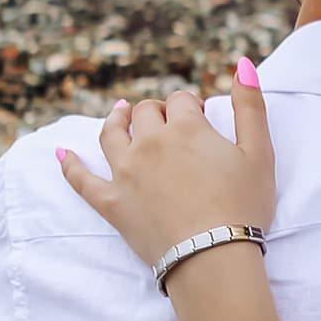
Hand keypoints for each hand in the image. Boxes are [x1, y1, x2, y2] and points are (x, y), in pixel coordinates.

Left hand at [57, 68, 275, 272]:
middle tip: (169, 121)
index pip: (181, 101)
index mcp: (185, 128)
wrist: (213, 257)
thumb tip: (242, 63)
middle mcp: (149, 143)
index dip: (191, 105)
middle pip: (146, 112)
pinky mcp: (111, 202)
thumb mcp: (259, 153)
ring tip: (120, 113)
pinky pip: (81, 179)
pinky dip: (70, 165)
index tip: (200, 117)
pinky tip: (62, 153)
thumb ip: (250, 106)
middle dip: (157, 111)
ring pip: (111, 134)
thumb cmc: (243, 206)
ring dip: (115, 120)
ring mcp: (125, 172)